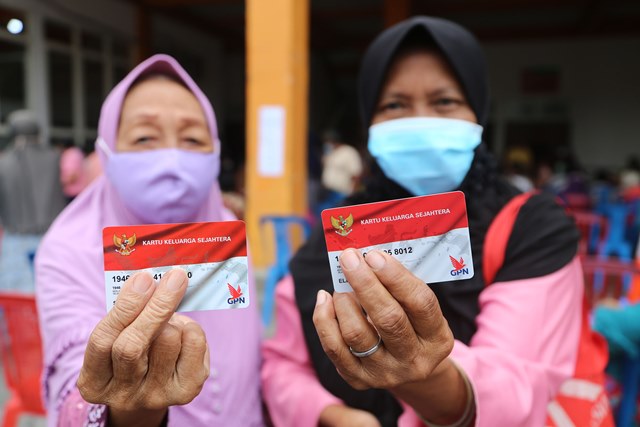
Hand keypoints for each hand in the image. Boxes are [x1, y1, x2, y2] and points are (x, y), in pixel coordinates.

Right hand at [77, 270, 208, 425]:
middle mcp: (122, 394)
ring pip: (167, 341)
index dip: (124, 306)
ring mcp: (154, 396)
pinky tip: (183, 333)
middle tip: (175, 277)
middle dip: (156, 306)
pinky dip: (191, 329)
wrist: (151, 392)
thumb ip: (126, 314)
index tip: (144, 277)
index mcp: (94, 382)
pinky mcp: (184, 392)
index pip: (102, 340)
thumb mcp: (117, 338)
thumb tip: (152, 278)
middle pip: (132, 345)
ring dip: (172, 319)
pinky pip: (193, 346)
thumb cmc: (132, 351)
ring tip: (168, 320)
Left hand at [313, 249, 464, 422]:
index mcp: (437, 339)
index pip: (421, 304)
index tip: (375, 255)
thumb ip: (400, 287)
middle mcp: (414, 360)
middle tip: (349, 258)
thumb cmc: (411, 324)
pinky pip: (334, 349)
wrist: (407, 368)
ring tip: (341, 283)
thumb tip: (367, 257)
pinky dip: (325, 319)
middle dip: (365, 283)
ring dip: (344, 301)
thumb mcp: (419, 310)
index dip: (396, 277)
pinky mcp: (359, 380)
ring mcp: (385, 374)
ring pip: (356, 334)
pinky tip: (325, 299)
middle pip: (388, 319)